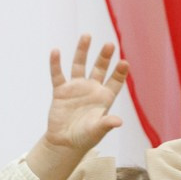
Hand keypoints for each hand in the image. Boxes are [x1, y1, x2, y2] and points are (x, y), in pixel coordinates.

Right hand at [28, 36, 128, 179]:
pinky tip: (56, 52)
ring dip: (82, 51)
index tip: (124, 62)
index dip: (119, 72)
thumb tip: (118, 122)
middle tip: (110, 44)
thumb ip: (106, 124)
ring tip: (87, 36)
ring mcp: (76, 88)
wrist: (63, 143)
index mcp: (104, 98)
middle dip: (104, 57)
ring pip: (79, 65)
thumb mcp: (97, 131)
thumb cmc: (84, 138)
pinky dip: (56, 64)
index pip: (115, 81)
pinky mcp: (61, 91)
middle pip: (99, 68)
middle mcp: (91, 89)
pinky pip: (58, 75)